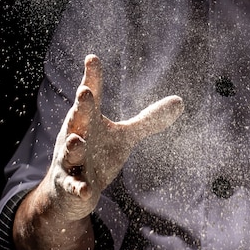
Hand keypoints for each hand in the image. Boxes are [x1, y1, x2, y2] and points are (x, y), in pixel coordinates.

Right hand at [47, 54, 183, 220]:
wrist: (70, 191)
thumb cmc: (97, 155)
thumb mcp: (124, 138)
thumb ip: (148, 120)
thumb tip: (180, 101)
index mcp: (89, 121)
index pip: (91, 97)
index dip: (92, 78)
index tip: (92, 58)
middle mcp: (75, 136)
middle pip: (77, 119)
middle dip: (81, 107)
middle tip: (85, 92)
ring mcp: (69, 161)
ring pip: (69, 152)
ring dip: (73, 146)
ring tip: (77, 141)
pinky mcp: (70, 185)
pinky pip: (73, 186)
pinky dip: (78, 188)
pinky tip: (86, 190)